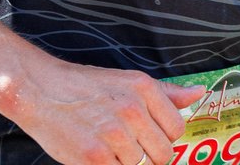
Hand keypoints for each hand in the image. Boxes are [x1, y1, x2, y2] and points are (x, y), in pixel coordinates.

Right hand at [8, 60, 206, 164]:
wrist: (40, 90)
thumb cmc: (86, 87)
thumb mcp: (129, 81)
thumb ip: (166, 93)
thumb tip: (199, 93)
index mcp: (145, 89)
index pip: (176, 129)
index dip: (163, 138)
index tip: (148, 137)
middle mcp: (133, 110)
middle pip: (163, 154)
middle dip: (148, 156)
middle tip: (127, 147)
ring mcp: (114, 134)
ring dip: (126, 163)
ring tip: (107, 147)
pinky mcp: (93, 156)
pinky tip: (97, 156)